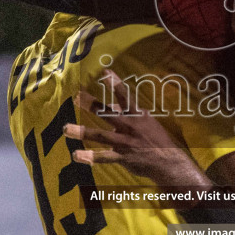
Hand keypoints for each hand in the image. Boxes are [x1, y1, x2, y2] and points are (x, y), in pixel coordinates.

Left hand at [66, 70, 207, 191]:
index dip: (116, 83)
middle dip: (92, 104)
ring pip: (101, 136)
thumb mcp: (145, 121)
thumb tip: (113, 105)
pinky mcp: (123, 157)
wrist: (168, 161)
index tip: (105, 72)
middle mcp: (130, 126)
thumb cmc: (156, 139)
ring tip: (66, 129)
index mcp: (136, 115)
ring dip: (83, 131)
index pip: (125, 96)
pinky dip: (90, 157)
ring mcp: (125, 143)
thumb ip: (127, 113)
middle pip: (108, 113)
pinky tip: (77, 155)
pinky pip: (104, 157)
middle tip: (76, 97)